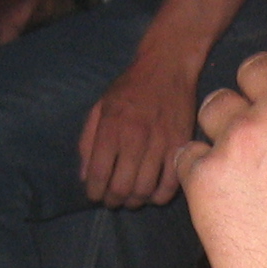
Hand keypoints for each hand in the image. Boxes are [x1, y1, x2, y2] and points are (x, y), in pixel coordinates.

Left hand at [78, 50, 201, 207]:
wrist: (167, 66)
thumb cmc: (130, 87)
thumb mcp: (100, 107)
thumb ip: (88, 142)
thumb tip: (85, 176)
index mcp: (112, 128)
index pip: (98, 174)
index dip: (94, 192)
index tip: (94, 194)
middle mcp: (135, 138)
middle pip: (122, 188)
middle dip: (113, 200)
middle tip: (112, 200)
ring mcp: (161, 144)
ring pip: (145, 190)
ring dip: (135, 201)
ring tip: (130, 198)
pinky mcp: (181, 146)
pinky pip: (170, 185)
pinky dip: (159, 196)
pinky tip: (152, 193)